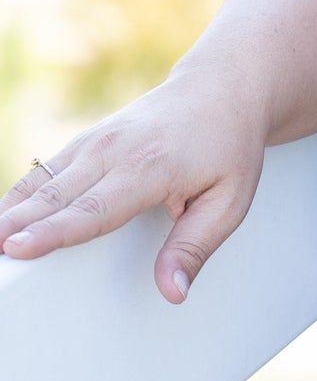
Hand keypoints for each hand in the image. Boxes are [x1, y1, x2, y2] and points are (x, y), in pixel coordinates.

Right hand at [0, 64, 267, 303]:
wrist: (222, 88)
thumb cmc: (229, 147)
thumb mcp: (230, 200)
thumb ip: (195, 247)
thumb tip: (172, 292)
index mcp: (150, 168)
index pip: (93, 208)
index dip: (53, 232)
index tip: (18, 249)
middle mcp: (114, 151)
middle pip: (55, 197)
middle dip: (15, 227)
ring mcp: (95, 142)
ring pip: (41, 182)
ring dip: (9, 213)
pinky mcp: (85, 141)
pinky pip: (44, 172)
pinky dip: (18, 196)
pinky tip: (2, 221)